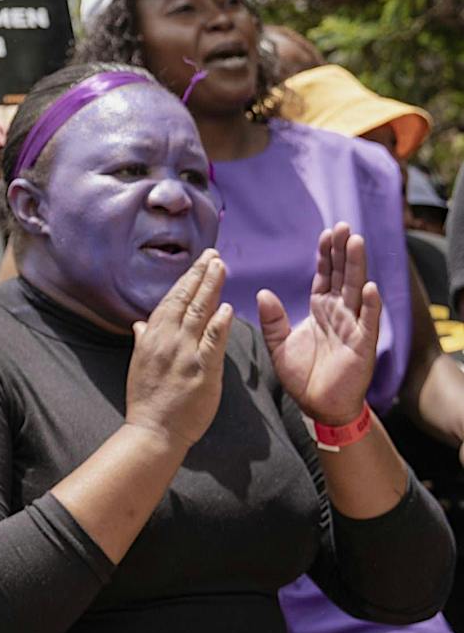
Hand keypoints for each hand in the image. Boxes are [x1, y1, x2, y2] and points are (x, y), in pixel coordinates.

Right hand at [124, 251, 233, 453]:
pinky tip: (227, 307)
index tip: (199, 262)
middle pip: (185, 300)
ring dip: (211, 288)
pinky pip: (211, 341)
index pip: (171, 300)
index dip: (187, 279)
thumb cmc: (147, 400)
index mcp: (152, 337)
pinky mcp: (201, 370)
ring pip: (198, 313)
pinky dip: (219, 323)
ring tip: (221, 267)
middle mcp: (167, 340)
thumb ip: (143, 341)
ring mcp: (184, 353)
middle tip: (214, 254)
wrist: (154, 430)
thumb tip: (140, 324)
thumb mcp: (139, 365)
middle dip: (201, 275)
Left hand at [258, 224, 380, 426]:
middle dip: (343, 251)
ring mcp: (352, 327)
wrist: (317, 406)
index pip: (324, 276)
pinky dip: (369, 305)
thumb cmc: (301, 375)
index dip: (326, 255)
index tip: (326, 233)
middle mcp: (338, 314)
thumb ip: (272, 319)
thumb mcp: (278, 344)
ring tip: (356, 242)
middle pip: (342, 276)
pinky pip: (367, 322)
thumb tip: (262, 292)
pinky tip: (369, 287)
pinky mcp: (362, 345)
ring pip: (356, 291)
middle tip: (344, 226)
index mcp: (319, 310)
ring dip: (357, 267)